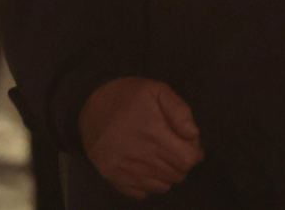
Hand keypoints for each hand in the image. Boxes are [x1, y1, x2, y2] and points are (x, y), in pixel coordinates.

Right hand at [81, 76, 202, 198]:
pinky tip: (146, 166)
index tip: (189, 145)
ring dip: (167, 173)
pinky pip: (143, 193)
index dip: (194, 153)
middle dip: (182, 162)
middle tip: (175, 148)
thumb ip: (179, 110)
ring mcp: (125, 170)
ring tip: (160, 156)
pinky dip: (150, 183)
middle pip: (177, 175)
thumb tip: (193, 135)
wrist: (90, 107)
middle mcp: (139, 156)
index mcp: (153, 132)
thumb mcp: (156, 90)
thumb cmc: (127, 97)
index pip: (187, 160)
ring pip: (162, 186)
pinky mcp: (114, 178)